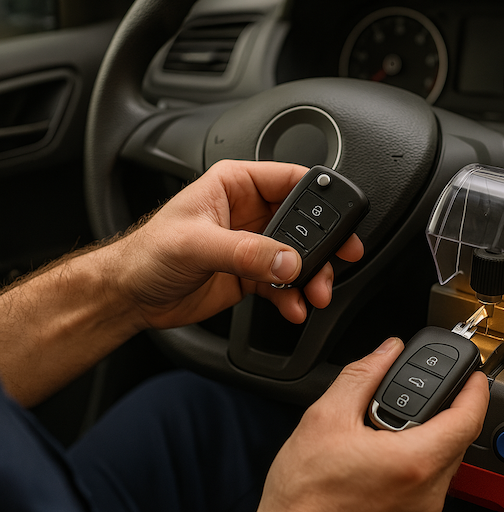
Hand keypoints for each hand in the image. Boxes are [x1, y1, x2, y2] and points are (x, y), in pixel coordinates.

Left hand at [112, 160, 363, 327]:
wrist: (129, 297)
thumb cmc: (146, 254)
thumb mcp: (194, 245)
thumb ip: (244, 252)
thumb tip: (286, 261)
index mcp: (236, 185)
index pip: (291, 179)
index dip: (320, 196)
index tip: (340, 218)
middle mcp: (250, 211)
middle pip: (304, 222)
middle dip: (322, 245)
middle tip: (339, 260)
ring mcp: (253, 245)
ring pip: (299, 256)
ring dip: (312, 276)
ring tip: (314, 293)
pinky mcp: (253, 274)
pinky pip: (285, 284)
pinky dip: (294, 297)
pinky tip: (294, 307)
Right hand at [249, 338, 490, 511]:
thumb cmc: (304, 496)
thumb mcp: (326, 418)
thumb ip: (363, 375)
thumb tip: (386, 352)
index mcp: (415, 461)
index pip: (469, 416)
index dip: (475, 388)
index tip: (472, 372)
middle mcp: (427, 492)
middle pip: (459, 439)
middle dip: (448, 410)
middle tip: (428, 391)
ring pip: (444, 464)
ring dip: (430, 438)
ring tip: (394, 425)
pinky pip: (429, 487)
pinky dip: (418, 465)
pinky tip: (387, 457)